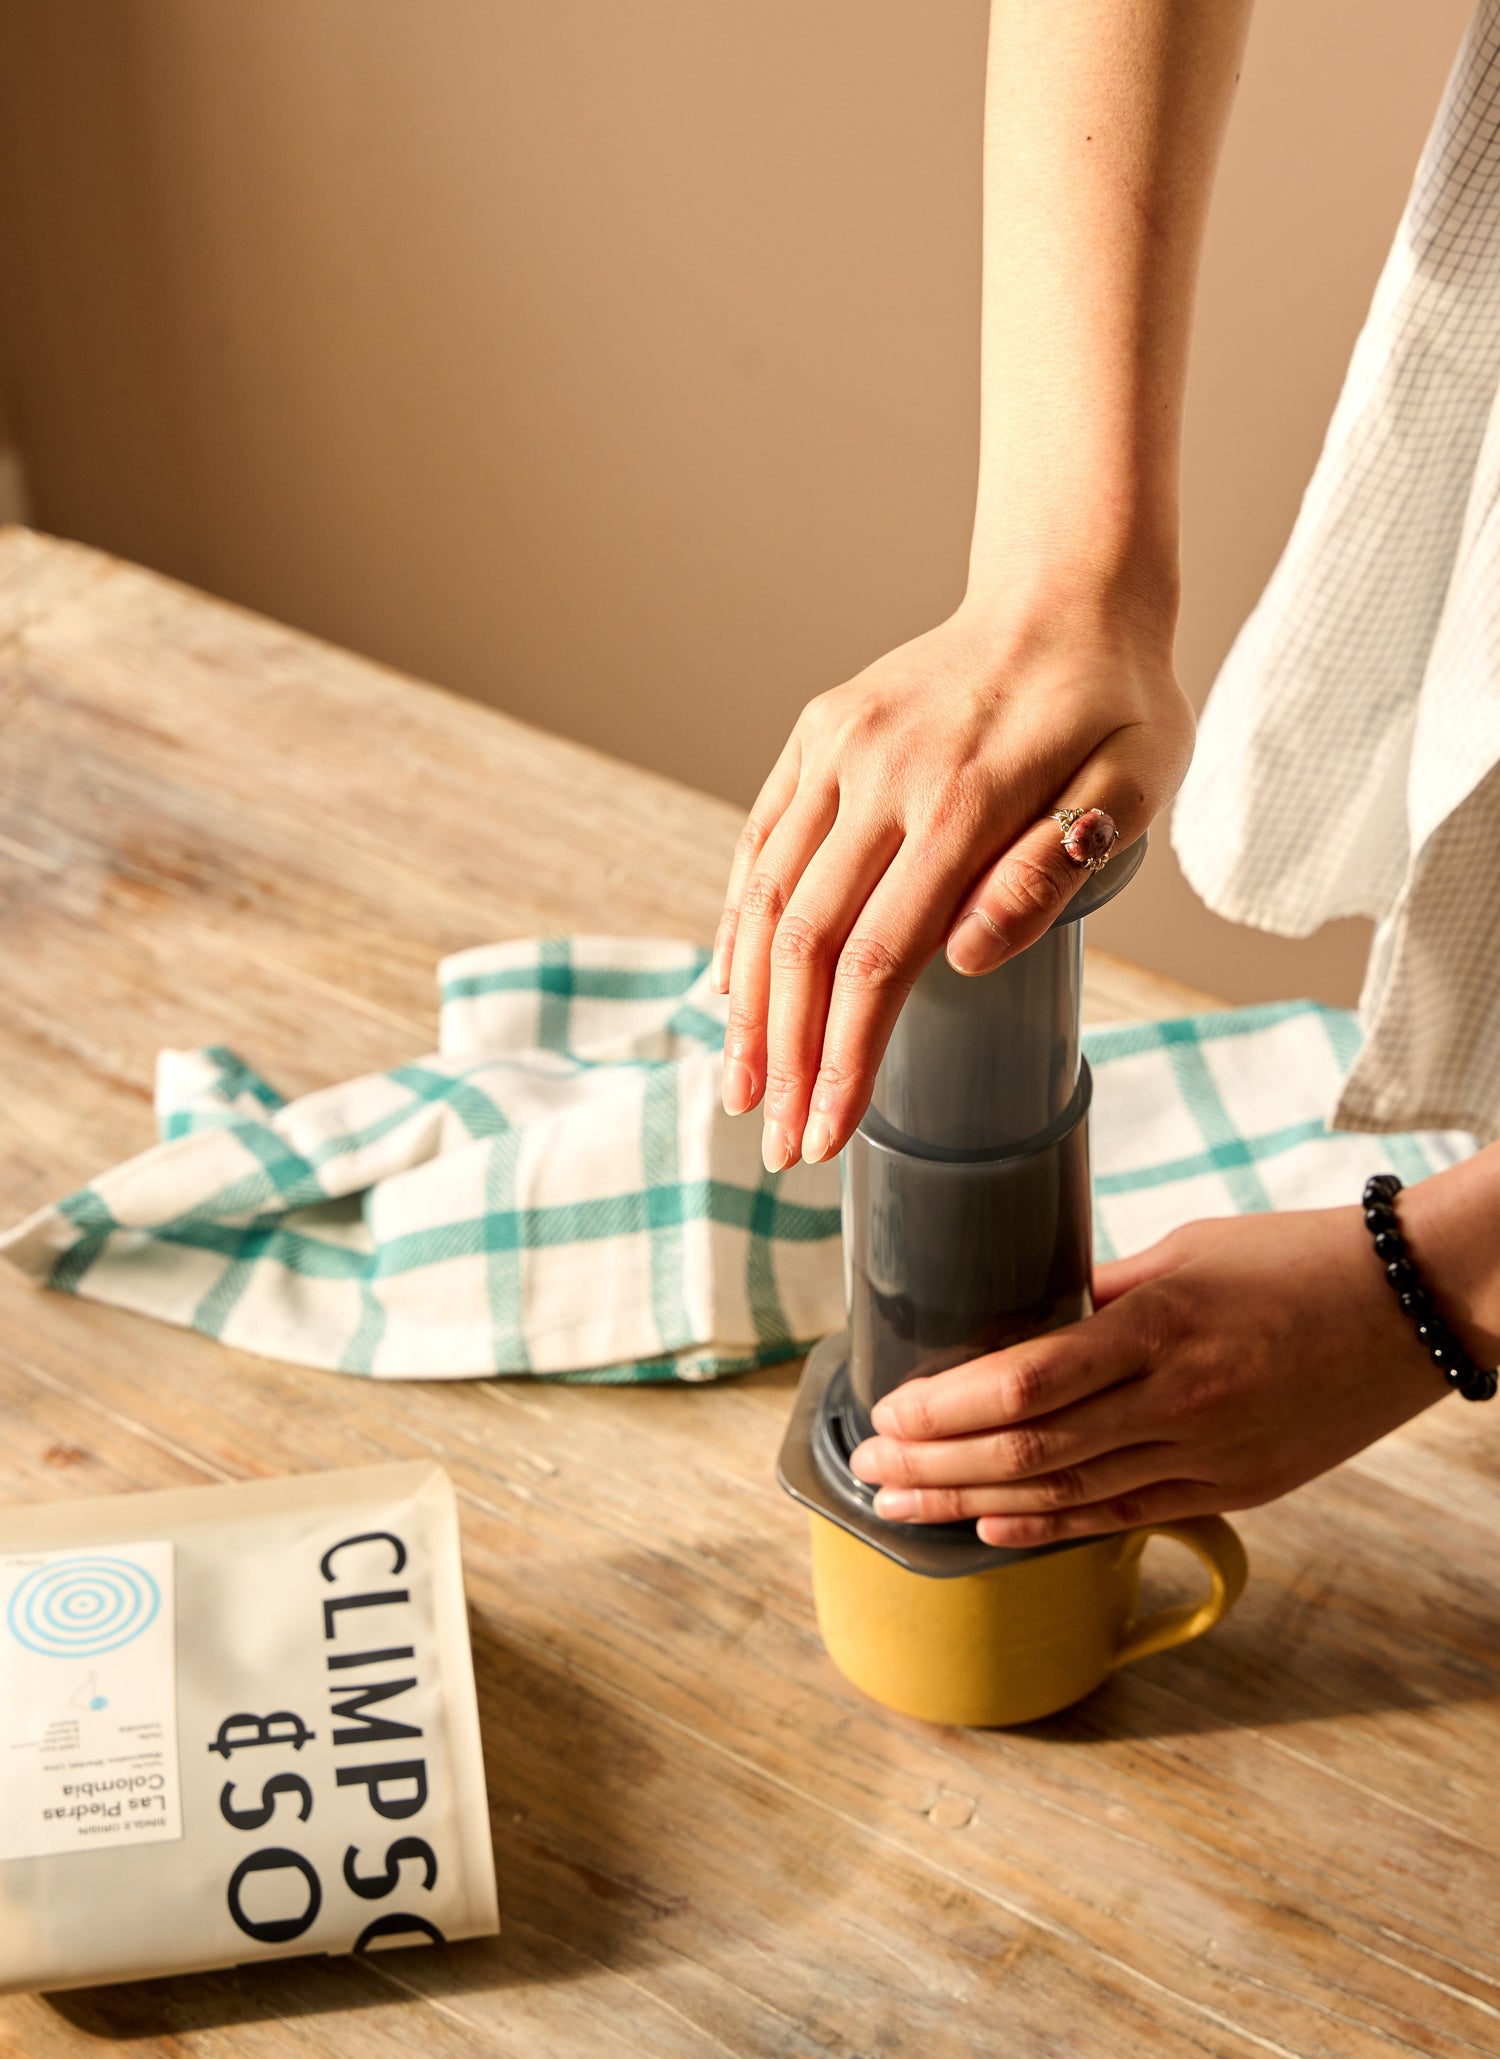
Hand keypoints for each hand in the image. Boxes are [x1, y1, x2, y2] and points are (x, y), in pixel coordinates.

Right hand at [711, 595, 1191, 1171]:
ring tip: (741, 1089)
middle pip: (807, 942)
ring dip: (746, 1006)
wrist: (1067, 591)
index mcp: (964, 797)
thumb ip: (1053, 871)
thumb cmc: (1116, 702)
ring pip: (766, 898)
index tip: (828, 1137)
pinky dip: (738, 922)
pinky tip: (731, 991)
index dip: (845, 1059)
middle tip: (780, 1144)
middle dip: (786, 1057)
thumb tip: (966, 957)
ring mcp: (837, 747)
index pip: (880, 959)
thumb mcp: (1136, 783)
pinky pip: (761, 841)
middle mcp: (879, 771)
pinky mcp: (816, 734)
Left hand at [849, 1208, 1451, 1545]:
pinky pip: (1122, 1515)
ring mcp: (1207, 1454)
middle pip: (1028, 1449)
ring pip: (1064, 1494)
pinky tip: (989, 1528)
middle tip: (866, 1470)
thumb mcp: (1182, 1251)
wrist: (1411, 1309)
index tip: (886, 1412)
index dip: (943, 1408)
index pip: (1024, 1380)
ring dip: (969, 1505)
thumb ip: (1097, 1292)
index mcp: (1157, 1324)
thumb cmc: (1291, 1259)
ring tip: (901, 1508)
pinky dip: (1047, 1526)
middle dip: (933, 1466)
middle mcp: (1177, 1400)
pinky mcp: (1233, 1489)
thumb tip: (1018, 1317)